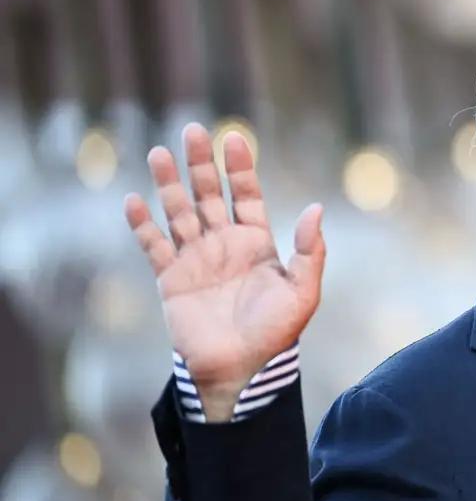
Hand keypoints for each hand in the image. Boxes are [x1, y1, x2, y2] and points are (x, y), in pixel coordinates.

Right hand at [124, 122, 325, 421]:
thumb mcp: (304, 291)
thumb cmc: (277, 333)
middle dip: (201, 164)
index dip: (239, 168)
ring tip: (159, 153)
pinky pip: (154, 246)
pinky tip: (134, 201)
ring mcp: (196, 260)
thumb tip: (317, 209)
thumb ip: (311, 251)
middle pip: (210, 194)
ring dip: (169, 184)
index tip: (233, 138)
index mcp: (257, 242)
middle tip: (194, 131)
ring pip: (179, 212)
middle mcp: (224, 244)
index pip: (246, 195)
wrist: (241, 369)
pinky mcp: (172, 279)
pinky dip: (143, 224)